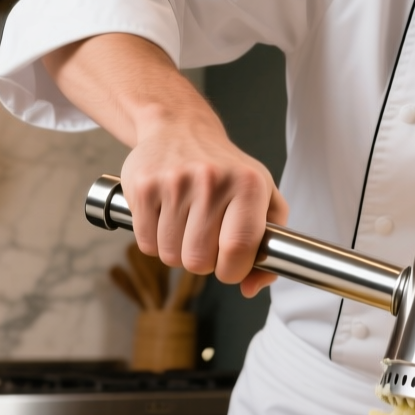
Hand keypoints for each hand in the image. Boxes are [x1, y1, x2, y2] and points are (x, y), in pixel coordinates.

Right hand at [45, 34, 286, 296]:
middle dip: (203, 263)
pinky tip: (165, 219)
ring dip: (177, 252)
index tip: (230, 266)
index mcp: (249, 184)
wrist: (180, 128)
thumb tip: (251, 287)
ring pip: (170, 256)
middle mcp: (213, 180)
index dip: (233, 271)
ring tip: (185, 227)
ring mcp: (176, 182)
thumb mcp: (263, 197)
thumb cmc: (226, 169)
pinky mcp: (145, 186)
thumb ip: (270, 246)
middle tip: (205, 241)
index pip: (239, 249)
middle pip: (200, 261)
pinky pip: (146, 244)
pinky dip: (155, 242)